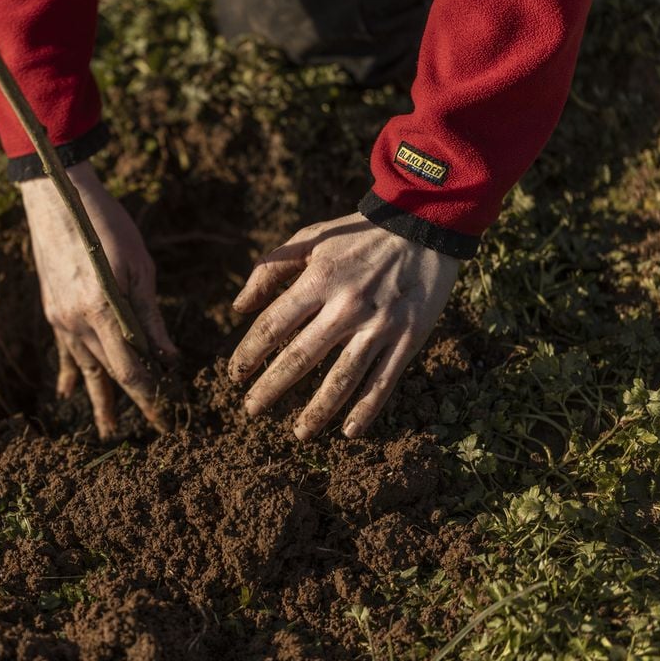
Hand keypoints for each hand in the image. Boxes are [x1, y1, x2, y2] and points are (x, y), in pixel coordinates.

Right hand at [20, 161, 176, 438]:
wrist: (55, 196)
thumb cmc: (106, 226)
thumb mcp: (139, 268)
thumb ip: (150, 317)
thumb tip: (169, 358)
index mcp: (100, 312)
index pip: (129, 369)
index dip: (149, 395)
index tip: (167, 416)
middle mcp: (75, 323)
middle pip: (109, 374)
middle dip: (132, 402)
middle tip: (154, 430)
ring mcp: (60, 319)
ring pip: (85, 368)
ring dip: (98, 399)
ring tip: (107, 431)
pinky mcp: (52, 310)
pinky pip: (64, 351)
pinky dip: (70, 374)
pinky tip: (68, 393)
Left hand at [228, 213, 459, 438]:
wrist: (424, 226)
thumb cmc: (357, 236)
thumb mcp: (310, 238)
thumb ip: (270, 269)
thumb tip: (239, 307)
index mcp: (319, 280)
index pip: (273, 325)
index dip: (249, 353)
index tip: (234, 374)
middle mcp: (347, 306)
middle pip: (301, 357)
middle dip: (271, 387)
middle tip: (251, 409)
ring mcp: (379, 325)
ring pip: (342, 379)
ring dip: (317, 411)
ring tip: (298, 434)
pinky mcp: (408, 338)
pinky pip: (384, 382)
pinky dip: (366, 410)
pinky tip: (350, 432)